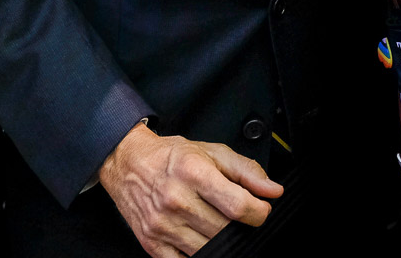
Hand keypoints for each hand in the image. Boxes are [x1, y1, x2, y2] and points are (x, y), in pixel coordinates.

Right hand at [98, 123, 283, 256]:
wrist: (127, 162)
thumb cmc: (170, 157)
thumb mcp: (211, 152)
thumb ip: (246, 171)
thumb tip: (273, 191)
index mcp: (193, 172)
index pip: (238, 206)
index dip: (259, 212)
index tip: (260, 210)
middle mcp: (176, 199)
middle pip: (225, 230)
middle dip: (240, 226)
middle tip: (237, 215)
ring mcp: (162, 225)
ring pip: (209, 250)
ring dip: (221, 241)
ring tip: (216, 223)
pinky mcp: (152, 244)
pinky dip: (199, 254)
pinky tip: (200, 237)